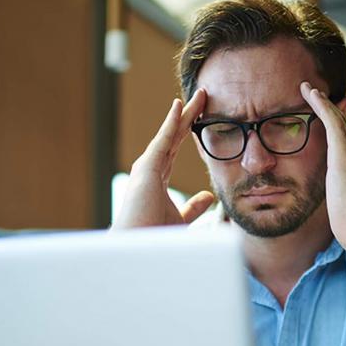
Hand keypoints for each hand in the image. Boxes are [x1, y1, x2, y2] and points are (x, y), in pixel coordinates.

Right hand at [110, 89, 215, 229]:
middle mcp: (150, 169)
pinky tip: (180, 107)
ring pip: (169, 134)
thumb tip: (209, 196)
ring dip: (184, 114)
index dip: (188, 131)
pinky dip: (171, 123)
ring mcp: (147, 167)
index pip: (175, 148)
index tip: (202, 117)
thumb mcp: (183, 219)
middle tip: (203, 97)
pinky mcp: (146, 168)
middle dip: (189, 117)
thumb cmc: (154, 237)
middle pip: (174, 136)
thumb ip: (194, 207)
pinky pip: (162, 141)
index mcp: (157, 178)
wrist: (136, 249)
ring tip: (199, 96)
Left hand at [300, 81, 345, 254]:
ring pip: (340, 119)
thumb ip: (345, 195)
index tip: (331, 113)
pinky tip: (312, 96)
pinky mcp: (345, 155)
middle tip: (318, 92)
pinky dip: (322, 106)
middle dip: (333, 108)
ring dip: (324, 102)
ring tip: (309, 90)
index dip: (341, 124)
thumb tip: (341, 198)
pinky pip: (333, 122)